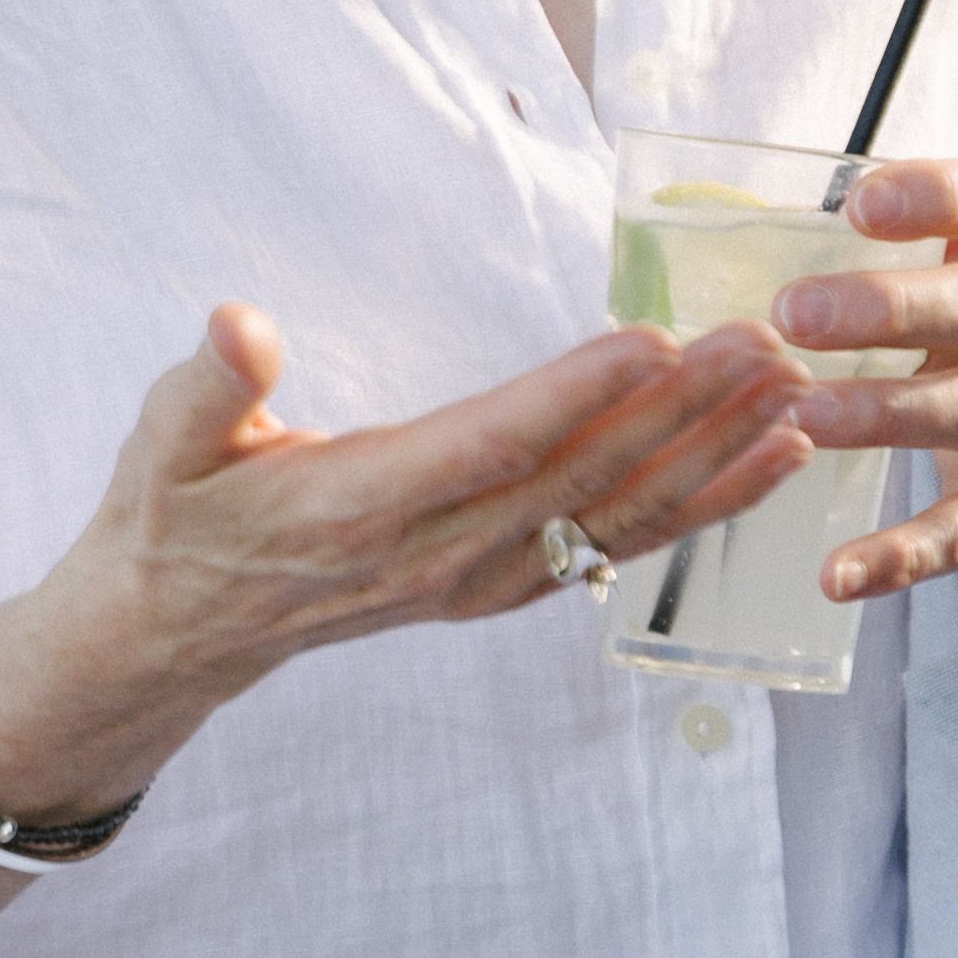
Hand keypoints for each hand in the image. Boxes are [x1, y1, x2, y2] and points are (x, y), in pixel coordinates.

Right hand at [0, 305, 806, 788]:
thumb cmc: (172, 515)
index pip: (487, 446)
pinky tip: (769, 460)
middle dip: (681, 414)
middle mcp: (434, 554)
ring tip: (796, 395)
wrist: (180, 631)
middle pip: (579, 480)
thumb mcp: (161, 442)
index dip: (571, 397)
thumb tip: (238, 325)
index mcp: (359, 507)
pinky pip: (617, 546)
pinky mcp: (500, 587)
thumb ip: (207, 386)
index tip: (653, 340)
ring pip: (617, 520)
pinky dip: (702, 506)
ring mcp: (475, 581)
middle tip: (765, 345)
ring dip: (714, 458)